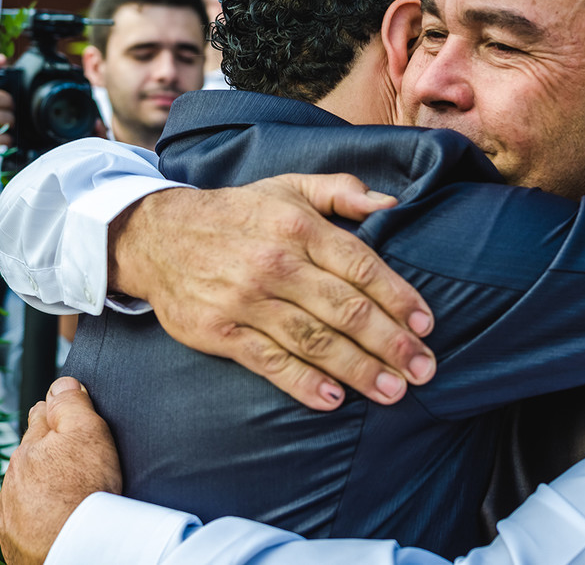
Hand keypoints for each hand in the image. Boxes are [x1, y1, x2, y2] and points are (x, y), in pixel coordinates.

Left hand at [0, 377, 121, 564]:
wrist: (75, 549)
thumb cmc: (86, 491)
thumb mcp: (89, 432)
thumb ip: (72, 404)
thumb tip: (62, 383)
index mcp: (29, 445)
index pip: (40, 414)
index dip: (59, 413)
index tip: (72, 419)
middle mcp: (12, 475)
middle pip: (32, 451)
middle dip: (49, 450)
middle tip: (78, 458)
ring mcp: (10, 508)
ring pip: (26, 484)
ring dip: (43, 483)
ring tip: (71, 491)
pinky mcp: (14, 537)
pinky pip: (27, 516)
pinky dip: (41, 513)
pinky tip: (59, 516)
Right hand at [109, 172, 436, 410]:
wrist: (157, 235)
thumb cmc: (239, 213)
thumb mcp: (289, 186)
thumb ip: (342, 191)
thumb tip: (391, 205)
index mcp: (299, 226)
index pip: (362, 266)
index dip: (399, 298)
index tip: (427, 325)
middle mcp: (277, 263)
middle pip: (345, 309)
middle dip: (391, 343)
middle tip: (424, 370)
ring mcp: (247, 300)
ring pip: (314, 340)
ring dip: (358, 369)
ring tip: (393, 391)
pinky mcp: (220, 331)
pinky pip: (269, 361)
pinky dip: (302, 382)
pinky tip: (334, 398)